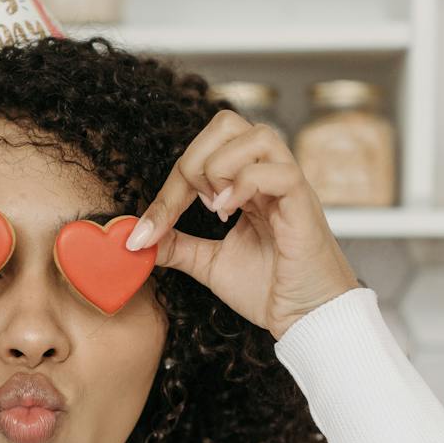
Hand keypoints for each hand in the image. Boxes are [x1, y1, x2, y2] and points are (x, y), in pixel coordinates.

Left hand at [125, 110, 359, 339]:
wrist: (305, 320)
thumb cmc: (270, 290)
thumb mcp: (210, 263)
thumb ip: (178, 245)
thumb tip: (138, 236)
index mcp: (249, 185)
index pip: (204, 152)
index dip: (170, 184)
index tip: (148, 227)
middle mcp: (270, 177)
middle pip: (229, 123)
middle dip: (195, 159)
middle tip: (194, 203)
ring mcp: (289, 187)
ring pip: (256, 135)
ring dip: (221, 166)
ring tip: (216, 207)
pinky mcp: (304, 205)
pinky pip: (277, 170)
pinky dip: (243, 185)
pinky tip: (229, 213)